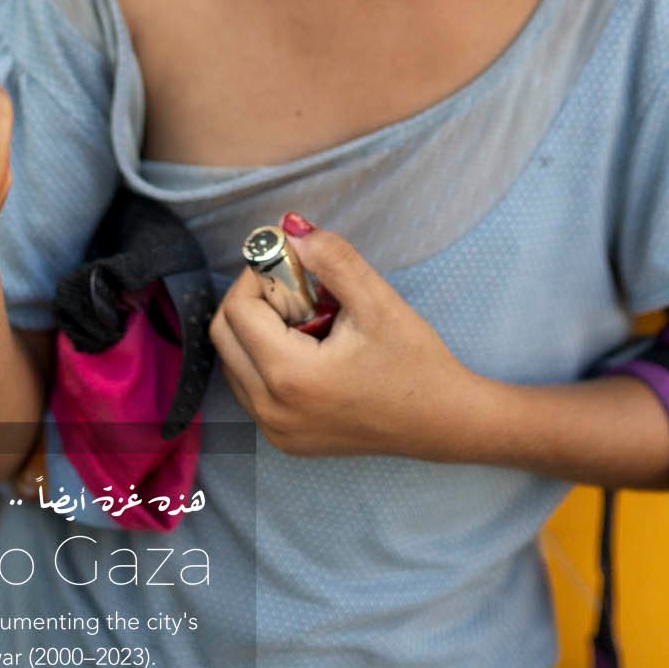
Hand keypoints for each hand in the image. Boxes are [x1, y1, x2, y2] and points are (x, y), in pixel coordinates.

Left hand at [208, 223, 478, 460]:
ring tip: (305, 318)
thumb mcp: (377, 302)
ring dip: (256, 330)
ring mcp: (275, 430)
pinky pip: (251, 388)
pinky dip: (264, 359)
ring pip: (234, 363)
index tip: (289, 261)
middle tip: (294, 286)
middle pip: (225, 336)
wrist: (443, 422)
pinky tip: (307, 348)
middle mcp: (270, 409)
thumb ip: (333, 259)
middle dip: (252, 299)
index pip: (239, 310)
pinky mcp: (285, 439)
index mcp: (289, 376)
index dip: (257, 275)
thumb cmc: (415, 363)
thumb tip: (291, 228)